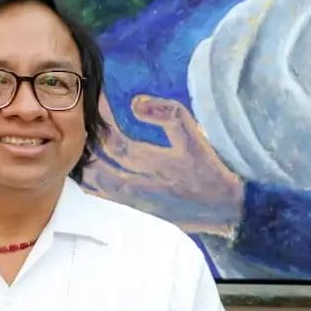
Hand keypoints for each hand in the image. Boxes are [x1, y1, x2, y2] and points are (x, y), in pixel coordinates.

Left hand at [82, 94, 244, 235]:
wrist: (230, 212)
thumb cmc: (215, 174)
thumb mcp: (197, 138)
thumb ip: (169, 116)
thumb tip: (136, 102)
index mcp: (149, 163)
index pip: (112, 138)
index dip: (101, 117)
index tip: (96, 98)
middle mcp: (136, 184)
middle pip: (97, 162)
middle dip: (88, 138)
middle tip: (82, 120)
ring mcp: (137, 199)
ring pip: (96, 181)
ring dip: (86, 162)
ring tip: (80, 144)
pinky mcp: (142, 209)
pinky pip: (106, 195)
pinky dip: (93, 181)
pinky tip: (91, 173)